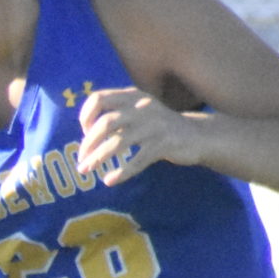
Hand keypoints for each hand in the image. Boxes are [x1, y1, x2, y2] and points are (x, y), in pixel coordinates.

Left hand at [78, 87, 201, 184]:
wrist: (197, 135)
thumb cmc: (158, 126)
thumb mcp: (138, 112)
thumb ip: (115, 116)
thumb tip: (85, 137)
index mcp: (133, 96)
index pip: (98, 98)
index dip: (85, 116)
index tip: (84, 133)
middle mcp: (142, 107)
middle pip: (104, 123)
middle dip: (88, 144)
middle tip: (81, 160)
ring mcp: (154, 126)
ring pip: (118, 142)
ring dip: (98, 158)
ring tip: (86, 171)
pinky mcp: (164, 144)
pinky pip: (137, 160)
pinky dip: (121, 172)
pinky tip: (109, 181)